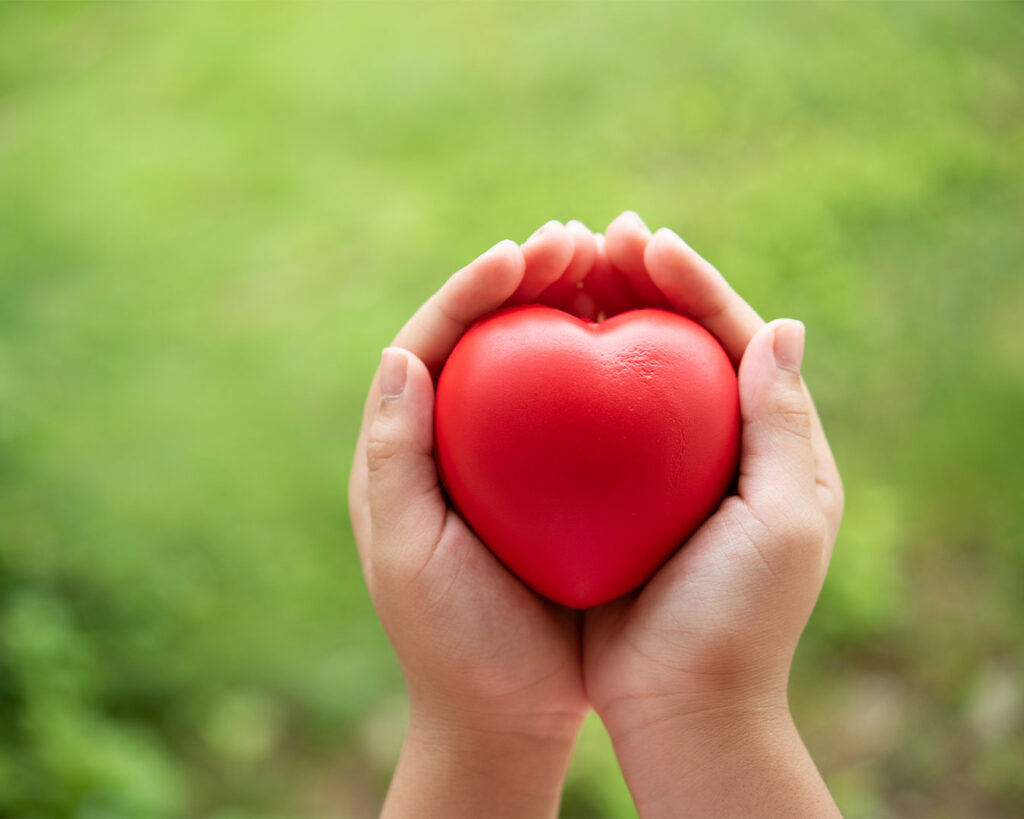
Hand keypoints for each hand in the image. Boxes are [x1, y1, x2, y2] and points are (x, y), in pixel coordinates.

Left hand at [348, 221, 595, 817]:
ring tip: (615, 263)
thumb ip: (397, 456)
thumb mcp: (412, 555)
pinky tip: (644, 341)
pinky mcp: (551, 485)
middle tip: (582, 237)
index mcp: (405, 448)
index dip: (474, 288)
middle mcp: (452, 440)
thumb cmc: (452, 643)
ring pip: (535, 361)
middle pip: (487, 336)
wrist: (501, 715)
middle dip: (527, 278)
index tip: (526, 252)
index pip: (433, 341)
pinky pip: (578, 409)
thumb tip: (400, 354)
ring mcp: (505, 460)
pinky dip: (605, 367)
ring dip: (569, 307)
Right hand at [581, 212, 844, 816]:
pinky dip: (553, 375)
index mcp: (762, 438)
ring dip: (589, 311)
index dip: (690, 280)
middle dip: (634, 280)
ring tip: (557, 266)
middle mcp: (704, 440)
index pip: (730, 334)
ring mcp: (647, 465)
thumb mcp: (786, 521)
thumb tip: (784, 325)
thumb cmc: (739, 619)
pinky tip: (521, 345)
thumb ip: (784, 422)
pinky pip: (575, 419)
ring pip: (617, 367)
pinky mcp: (599, 493)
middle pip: (669, 338)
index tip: (646, 240)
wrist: (681, 705)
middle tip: (593, 235)